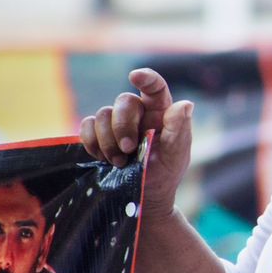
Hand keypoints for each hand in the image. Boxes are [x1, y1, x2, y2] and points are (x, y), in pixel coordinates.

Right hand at [79, 68, 192, 218]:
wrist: (143, 197)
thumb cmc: (166, 173)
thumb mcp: (176, 154)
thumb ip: (179, 129)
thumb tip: (185, 104)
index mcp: (160, 112)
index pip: (155, 87)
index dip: (146, 78)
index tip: (135, 76)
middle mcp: (138, 113)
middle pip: (123, 102)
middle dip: (122, 126)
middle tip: (129, 149)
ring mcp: (116, 124)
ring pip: (102, 114)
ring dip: (108, 140)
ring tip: (120, 162)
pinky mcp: (98, 136)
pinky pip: (86, 126)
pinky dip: (92, 141)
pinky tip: (103, 158)